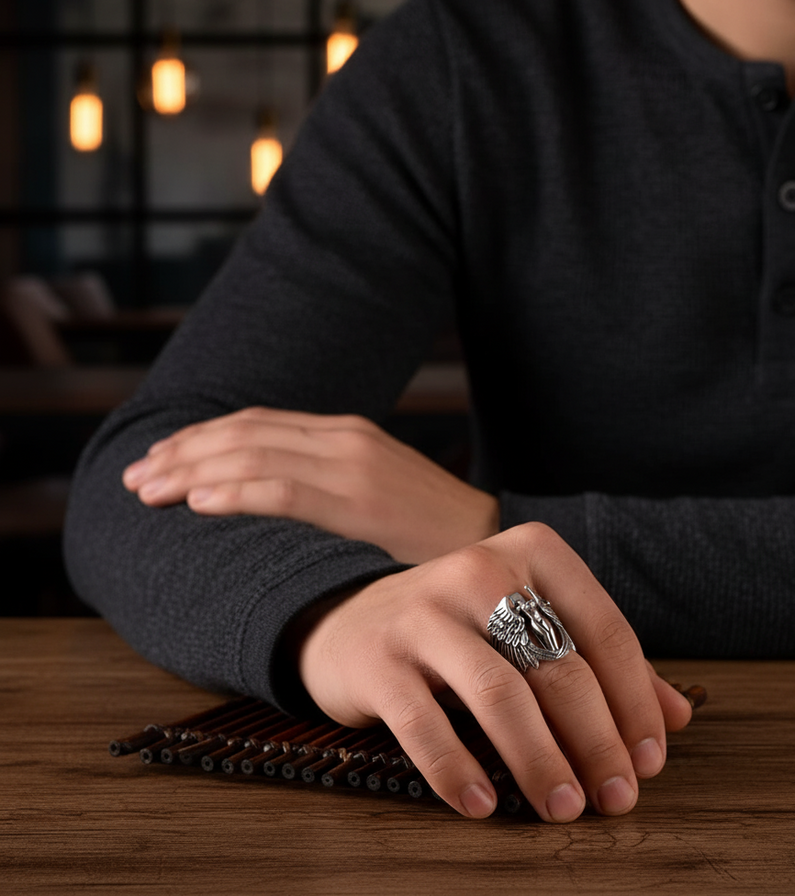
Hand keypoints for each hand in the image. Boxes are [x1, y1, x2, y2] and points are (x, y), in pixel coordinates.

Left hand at [122, 407, 498, 563]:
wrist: (490, 538)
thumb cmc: (426, 527)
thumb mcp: (373, 489)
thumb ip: (324, 484)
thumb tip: (262, 499)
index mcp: (342, 432)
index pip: (255, 424)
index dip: (198, 439)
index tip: (158, 461)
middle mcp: (342, 437)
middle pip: (243, 434)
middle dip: (181, 453)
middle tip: (136, 477)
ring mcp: (352, 463)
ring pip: (253, 456)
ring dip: (192, 471)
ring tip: (149, 490)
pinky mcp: (360, 499)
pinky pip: (284, 489)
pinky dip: (235, 492)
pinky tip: (197, 503)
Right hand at [297, 522, 693, 821]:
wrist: (350, 621)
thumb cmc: (462, 628)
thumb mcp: (531, 625)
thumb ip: (601, 661)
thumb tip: (677, 716)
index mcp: (530, 553)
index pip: (604, 630)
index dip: (636, 702)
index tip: (650, 761)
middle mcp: (479, 570)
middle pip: (558, 665)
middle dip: (597, 741)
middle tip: (616, 797)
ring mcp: (424, 611)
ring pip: (499, 692)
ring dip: (539, 760)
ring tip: (563, 807)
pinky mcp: (379, 658)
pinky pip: (425, 722)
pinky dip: (457, 769)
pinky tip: (481, 805)